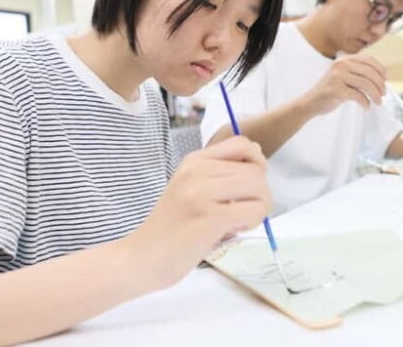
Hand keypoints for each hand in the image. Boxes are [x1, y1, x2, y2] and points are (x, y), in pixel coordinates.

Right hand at [128, 136, 269, 287]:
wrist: (142, 258)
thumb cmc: (172, 228)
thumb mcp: (193, 189)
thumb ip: (222, 173)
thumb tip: (258, 154)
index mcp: (194, 161)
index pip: (242, 144)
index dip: (256, 163)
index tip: (247, 187)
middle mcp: (197, 170)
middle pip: (256, 169)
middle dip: (259, 194)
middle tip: (239, 213)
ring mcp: (201, 192)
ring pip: (259, 188)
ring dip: (257, 209)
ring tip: (234, 222)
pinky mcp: (208, 216)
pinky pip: (254, 210)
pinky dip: (251, 222)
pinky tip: (231, 230)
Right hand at [300, 53, 386, 115]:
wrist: (311, 102)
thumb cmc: (330, 91)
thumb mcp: (344, 77)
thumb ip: (358, 74)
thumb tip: (382, 78)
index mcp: (344, 60)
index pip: (369, 60)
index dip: (381, 70)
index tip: (386, 81)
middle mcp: (341, 65)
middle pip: (370, 72)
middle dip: (380, 85)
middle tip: (383, 95)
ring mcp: (338, 76)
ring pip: (366, 84)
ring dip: (375, 95)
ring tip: (378, 102)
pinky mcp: (336, 89)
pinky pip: (358, 95)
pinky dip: (365, 102)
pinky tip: (366, 107)